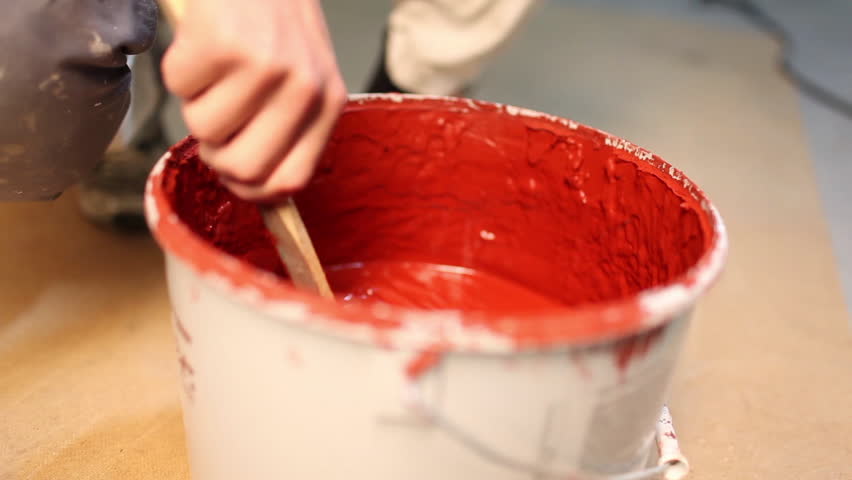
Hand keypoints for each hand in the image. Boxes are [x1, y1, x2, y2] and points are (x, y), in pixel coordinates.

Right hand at [162, 0, 345, 201]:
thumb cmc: (272, 23)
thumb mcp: (302, 77)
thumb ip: (288, 131)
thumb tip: (255, 191)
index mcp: (328, 103)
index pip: (290, 181)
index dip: (251, 190)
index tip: (232, 176)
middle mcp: (304, 88)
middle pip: (242, 168)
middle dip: (215, 151)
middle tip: (216, 115)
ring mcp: (265, 66)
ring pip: (202, 129)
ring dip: (196, 101)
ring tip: (218, 67)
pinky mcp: (223, 43)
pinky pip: (179, 87)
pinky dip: (180, 67)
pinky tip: (204, 42)